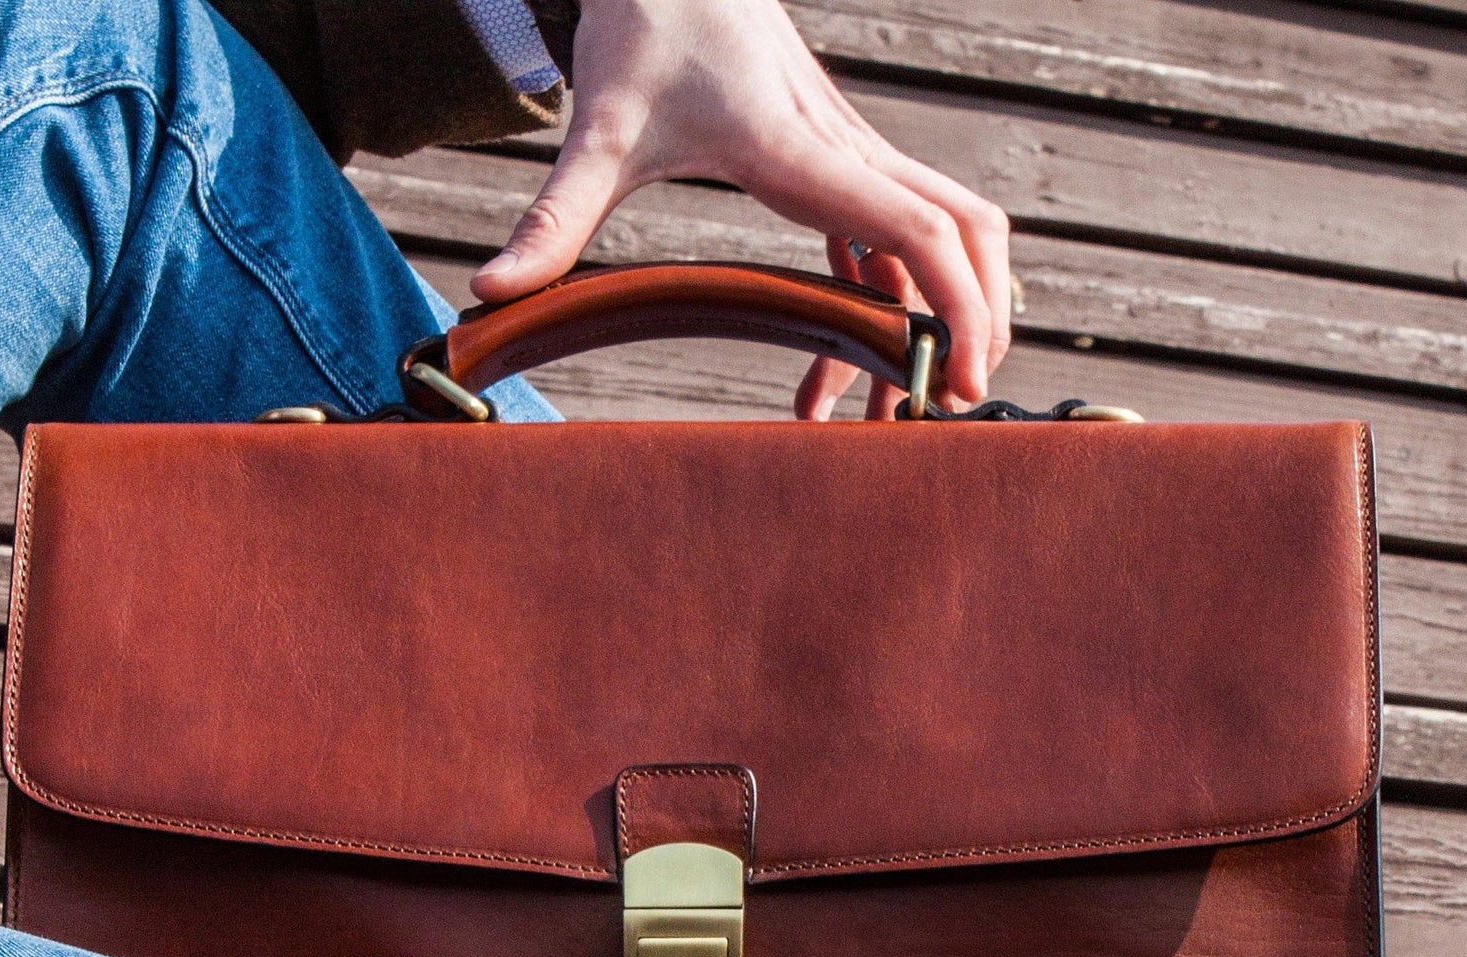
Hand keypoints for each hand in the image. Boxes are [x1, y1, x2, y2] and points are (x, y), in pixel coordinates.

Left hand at [469, 0, 1010, 417]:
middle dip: (978, 318)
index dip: (960, 305)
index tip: (963, 380)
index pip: (918, 230)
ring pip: (936, 236)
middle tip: (953, 406)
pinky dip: (885, 306)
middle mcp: (844, 151)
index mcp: (805, 152)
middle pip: (964, 231)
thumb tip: (488, 288)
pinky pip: (885, 242)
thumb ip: (552, 218)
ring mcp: (846, 157)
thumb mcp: (596, 131)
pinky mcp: (830, 164)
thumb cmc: (641, 29)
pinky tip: (837, 374)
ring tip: (893, 410)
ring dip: (936, 316)